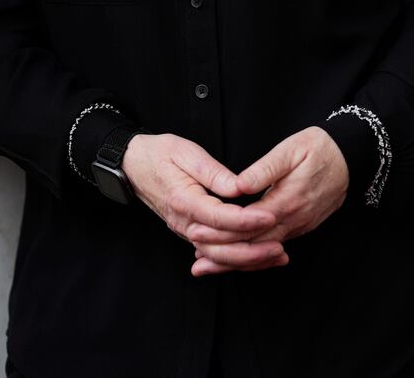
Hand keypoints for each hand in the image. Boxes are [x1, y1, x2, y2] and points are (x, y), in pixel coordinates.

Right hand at [119, 133, 286, 276]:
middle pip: (220, 247)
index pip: (220, 217)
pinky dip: (238, 259)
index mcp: (184, 201)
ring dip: (248, 260)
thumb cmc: (160, 154)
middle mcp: (184, 223)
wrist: (133, 165)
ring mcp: (185, 231)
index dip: (247, 220)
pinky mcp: (190, 233)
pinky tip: (259, 259)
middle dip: (253, 250)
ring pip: (218, 256)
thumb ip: (214, 172)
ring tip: (277, 256)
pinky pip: (215, 253)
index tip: (270, 216)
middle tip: (280, 248)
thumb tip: (239, 187)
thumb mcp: (187, 152)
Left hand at [185, 125, 349, 276]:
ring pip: (263, 252)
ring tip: (209, 266)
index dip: (221, 231)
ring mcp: (300, 226)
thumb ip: (264, 169)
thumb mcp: (291, 150)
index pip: (248, 224)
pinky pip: (274, 247)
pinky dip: (254, 256)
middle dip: (224, 255)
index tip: (197, 231)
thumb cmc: (320, 149)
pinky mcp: (303, 227)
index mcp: (287, 201)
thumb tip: (238, 184)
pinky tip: (237, 258)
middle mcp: (294, 220)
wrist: (352, 157)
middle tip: (196, 262)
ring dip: (236, 261)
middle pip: (254, 246)